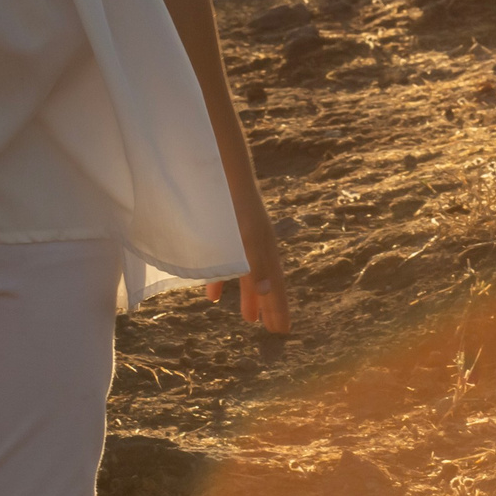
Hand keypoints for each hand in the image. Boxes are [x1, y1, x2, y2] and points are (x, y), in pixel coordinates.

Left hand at [206, 191, 290, 333]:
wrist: (218, 164)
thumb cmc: (230, 202)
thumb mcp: (243, 236)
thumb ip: (253, 264)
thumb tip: (267, 293)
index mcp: (264, 247)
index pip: (275, 284)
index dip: (279, 307)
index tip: (283, 331)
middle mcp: (256, 244)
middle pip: (265, 281)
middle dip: (269, 306)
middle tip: (274, 330)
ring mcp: (241, 237)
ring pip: (248, 273)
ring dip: (248, 296)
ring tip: (249, 318)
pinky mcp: (224, 230)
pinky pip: (227, 261)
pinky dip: (221, 279)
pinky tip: (212, 295)